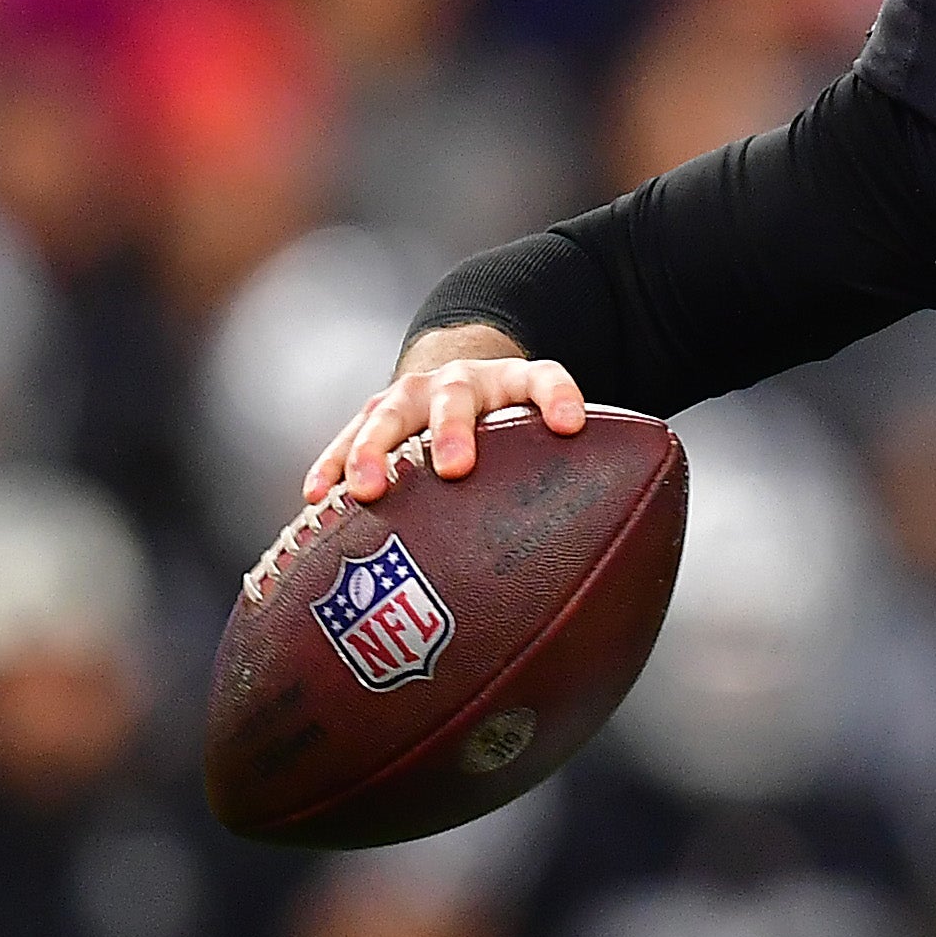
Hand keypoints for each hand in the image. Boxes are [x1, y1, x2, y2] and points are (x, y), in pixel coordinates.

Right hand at [309, 333, 587, 505]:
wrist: (462, 376)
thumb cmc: (515, 429)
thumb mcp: (545, 436)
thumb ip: (575, 474)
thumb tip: (616, 560)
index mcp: (515, 384)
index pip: (545, 379)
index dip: (558, 397)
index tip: (572, 424)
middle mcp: (463, 382)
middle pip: (457, 399)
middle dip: (452, 432)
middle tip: (454, 469)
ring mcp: (413, 393)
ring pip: (390, 414)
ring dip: (377, 451)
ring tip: (367, 492)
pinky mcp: (375, 413)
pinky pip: (348, 438)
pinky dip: (333, 464)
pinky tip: (318, 498)